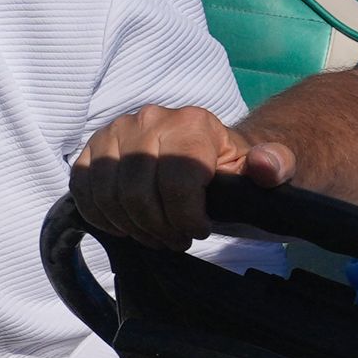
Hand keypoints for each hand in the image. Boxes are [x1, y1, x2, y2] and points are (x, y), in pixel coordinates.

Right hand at [67, 103, 293, 248]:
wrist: (209, 155)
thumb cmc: (235, 171)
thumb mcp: (268, 169)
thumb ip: (276, 165)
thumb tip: (266, 165)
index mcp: (193, 123)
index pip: (176, 180)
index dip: (185, 218)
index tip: (199, 231)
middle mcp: (151, 118)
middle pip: (136, 191)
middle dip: (156, 227)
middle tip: (175, 239)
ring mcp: (117, 130)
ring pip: (106, 192)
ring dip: (129, 225)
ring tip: (154, 233)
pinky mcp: (94, 147)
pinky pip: (82, 186)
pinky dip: (99, 214)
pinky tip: (125, 225)